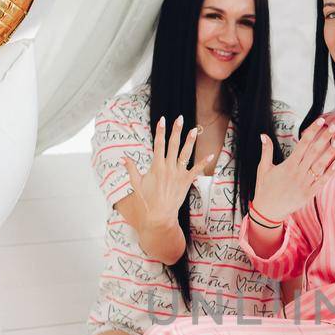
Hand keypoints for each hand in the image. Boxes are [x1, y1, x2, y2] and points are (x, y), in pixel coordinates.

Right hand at [123, 115, 200, 230]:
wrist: (159, 216)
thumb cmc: (146, 200)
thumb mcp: (136, 184)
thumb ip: (131, 168)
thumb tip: (123, 157)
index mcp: (156, 167)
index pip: (158, 144)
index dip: (160, 131)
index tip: (162, 120)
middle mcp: (168, 168)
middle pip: (173, 145)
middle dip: (176, 131)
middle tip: (179, 118)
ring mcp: (178, 174)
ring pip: (185, 154)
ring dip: (190, 141)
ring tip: (194, 129)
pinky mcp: (186, 182)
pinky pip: (196, 170)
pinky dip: (204, 162)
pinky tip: (211, 154)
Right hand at [251, 117, 334, 223]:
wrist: (268, 211)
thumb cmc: (264, 189)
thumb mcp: (263, 168)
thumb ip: (266, 151)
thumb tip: (263, 135)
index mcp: (288, 165)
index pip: (303, 144)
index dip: (312, 131)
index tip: (320, 121)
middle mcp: (298, 173)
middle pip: (314, 151)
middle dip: (324, 138)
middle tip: (333, 126)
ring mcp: (305, 183)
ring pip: (320, 165)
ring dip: (330, 152)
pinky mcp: (310, 193)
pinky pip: (322, 181)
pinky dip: (331, 172)